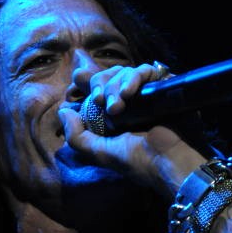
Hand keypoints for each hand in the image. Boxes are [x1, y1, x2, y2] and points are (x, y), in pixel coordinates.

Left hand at [58, 62, 205, 199]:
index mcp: (114, 114)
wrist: (168, 162)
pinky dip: (135, 77)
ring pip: (124, 71)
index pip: (96, 86)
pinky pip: (146, 70)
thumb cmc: (137, 161)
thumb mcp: (99, 153)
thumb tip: (63, 110)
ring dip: (115, 86)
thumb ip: (76, 136)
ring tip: (117, 107)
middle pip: (108, 75)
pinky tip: (130, 93)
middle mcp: (129, 101)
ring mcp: (146, 93)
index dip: (84, 82)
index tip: (75, 86)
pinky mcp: (163, 87)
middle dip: (99, 86)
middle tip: (101, 103)